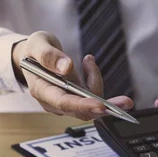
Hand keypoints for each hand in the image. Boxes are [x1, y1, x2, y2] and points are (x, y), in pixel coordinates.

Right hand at [12, 31, 132, 120]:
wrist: (31, 56)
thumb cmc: (33, 50)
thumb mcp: (37, 44)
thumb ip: (49, 55)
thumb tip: (67, 68)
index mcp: (42, 90)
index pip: (64, 103)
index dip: (83, 105)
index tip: (101, 105)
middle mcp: (54, 101)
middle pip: (82, 111)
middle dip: (105, 106)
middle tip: (126, 102)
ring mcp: (66, 102)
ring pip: (90, 105)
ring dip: (97, 84)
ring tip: (89, 61)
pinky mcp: (76, 98)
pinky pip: (92, 96)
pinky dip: (94, 80)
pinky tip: (88, 64)